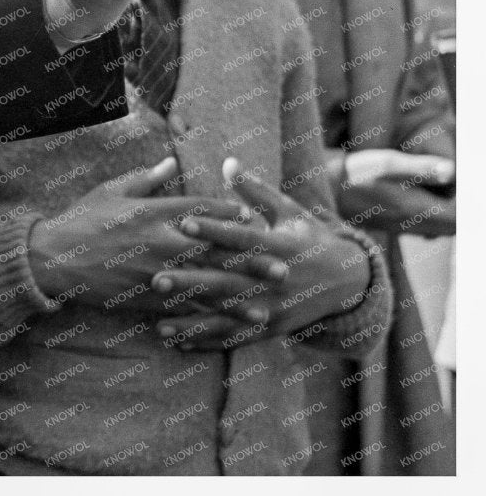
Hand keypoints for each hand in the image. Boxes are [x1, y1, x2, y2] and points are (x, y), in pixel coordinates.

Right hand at [26, 156, 246, 311]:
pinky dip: (210, 315)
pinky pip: (185, 306)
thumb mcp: (110, 191)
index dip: (230, 215)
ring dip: (240, 292)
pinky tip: (228, 323)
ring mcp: (157, 271)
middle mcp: (162, 241)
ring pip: (207, 282)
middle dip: (250, 258)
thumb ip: (145, 179)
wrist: (53, 258)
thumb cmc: (80, 220)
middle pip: (216, 250)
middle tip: (281, 266)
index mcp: (153, 211)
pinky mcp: (147, 295)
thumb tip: (170, 164)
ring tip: (266, 300)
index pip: (201, 211)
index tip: (253, 218)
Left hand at [156, 157, 374, 348]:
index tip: (183, 222)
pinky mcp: (272, 329)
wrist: (349, 282)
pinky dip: (209, 342)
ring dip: (194, 323)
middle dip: (192, 283)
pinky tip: (179, 343)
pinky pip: (237, 338)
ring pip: (228, 318)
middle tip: (156, 279)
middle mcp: (276, 282)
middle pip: (229, 282)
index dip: (214, 230)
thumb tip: (228, 162)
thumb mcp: (290, 212)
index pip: (242, 238)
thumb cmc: (310, 238)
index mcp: (280, 248)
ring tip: (158, 325)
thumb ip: (256, 191)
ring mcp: (274, 309)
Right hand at [328, 147, 454, 237]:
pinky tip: (429, 199)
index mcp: (417, 209)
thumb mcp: (387, 163)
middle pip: (455, 226)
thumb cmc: (354, 175)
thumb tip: (451, 171)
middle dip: (462, 208)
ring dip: (451, 213)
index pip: (460, 215)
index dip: (466, 200)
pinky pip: (429, 228)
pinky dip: (437, 216)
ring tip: (447, 191)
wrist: (325, 191)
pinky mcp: (397, 226)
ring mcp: (405, 228)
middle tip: (458, 187)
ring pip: (443, 229)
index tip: (462, 182)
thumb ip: (422, 168)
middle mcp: (415, 224)